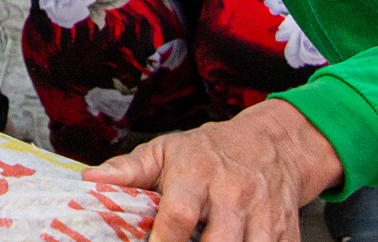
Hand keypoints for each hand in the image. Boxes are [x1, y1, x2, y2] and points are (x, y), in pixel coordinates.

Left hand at [83, 99, 343, 241]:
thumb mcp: (165, 150)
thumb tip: (90, 180)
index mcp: (197, 172)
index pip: (179, 214)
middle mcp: (233, 194)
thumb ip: (129, 169)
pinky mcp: (286, 232)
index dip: (163, 240)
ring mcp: (264, 215)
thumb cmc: (209, 151)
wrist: (272, 145)